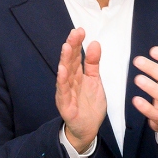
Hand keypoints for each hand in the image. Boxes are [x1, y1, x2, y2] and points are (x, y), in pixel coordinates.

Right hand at [56, 28, 106, 152]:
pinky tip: (62, 70)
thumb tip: (95, 43)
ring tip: (67, 47)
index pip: (76, 56)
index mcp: (77, 74)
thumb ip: (93, 63)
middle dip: (72, 47)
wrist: (88, 128)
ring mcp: (66, 92)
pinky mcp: (65, 104)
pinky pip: (63, 91)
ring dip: (65, 60)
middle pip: (69, 61)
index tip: (80, 30)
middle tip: (74, 33)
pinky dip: (62, 81)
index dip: (77, 43)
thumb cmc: (89, 104)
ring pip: (64, 74)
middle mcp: (70, 81)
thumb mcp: (95, 80)